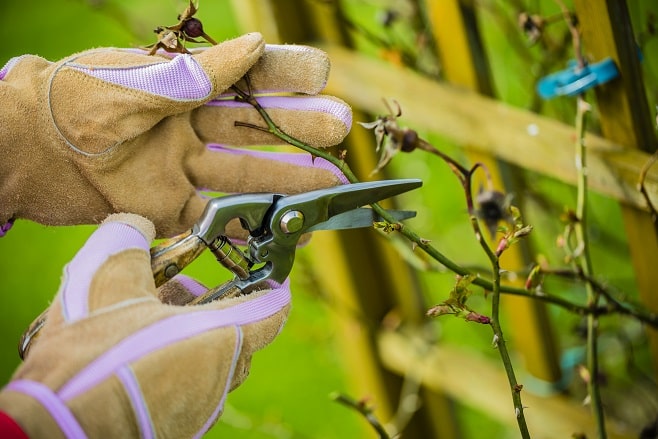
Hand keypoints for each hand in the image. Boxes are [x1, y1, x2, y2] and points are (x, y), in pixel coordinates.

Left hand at [0, 33, 350, 236]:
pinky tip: (287, 223)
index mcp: (182, 88)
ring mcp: (181, 170)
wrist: (23, 153)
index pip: (244, 78)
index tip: (322, 74)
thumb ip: (195, 75)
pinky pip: (217, 219)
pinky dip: (251, 224)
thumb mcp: (134, 81)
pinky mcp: (167, 208)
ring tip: (332, 181)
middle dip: (299, 128)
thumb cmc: (71, 101)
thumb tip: (257, 45)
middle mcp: (189, 128)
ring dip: (289, 179)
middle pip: (254, 130)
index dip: (284, 76)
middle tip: (341, 128)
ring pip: (246, 176)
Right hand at [0, 213, 289, 437]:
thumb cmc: (92, 356)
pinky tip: (138, 351)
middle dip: (218, 308)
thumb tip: (137, 223)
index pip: (272, 311)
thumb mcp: (109, 280)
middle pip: (240, 336)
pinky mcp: (177, 428)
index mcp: (220, 339)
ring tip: (151, 316)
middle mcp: (219, 380)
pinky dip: (177, 364)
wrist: (57, 428)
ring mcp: (200, 409)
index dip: (275, 288)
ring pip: (213, 363)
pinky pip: (191, 388)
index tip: (272, 276)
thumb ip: (131, 239)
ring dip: (193, 336)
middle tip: (183, 290)